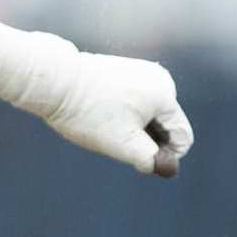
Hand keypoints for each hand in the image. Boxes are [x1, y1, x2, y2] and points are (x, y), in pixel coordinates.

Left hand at [45, 52, 193, 176]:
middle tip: (114, 137)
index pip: (183, 137)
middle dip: (147, 138)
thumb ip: (149, 159)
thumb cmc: (87, 112)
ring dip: (136, 126)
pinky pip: (139, 100)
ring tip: (106, 122)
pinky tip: (103, 111)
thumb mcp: (121, 144)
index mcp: (166, 96)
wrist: (53, 81)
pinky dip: (126, 112)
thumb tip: (168, 167)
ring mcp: (145, 71)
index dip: (165, 155)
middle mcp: (162, 80)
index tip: (136, 157)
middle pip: (167, 125)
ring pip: (152, 113)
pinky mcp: (128, 69)